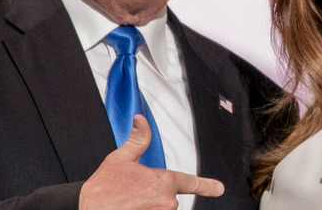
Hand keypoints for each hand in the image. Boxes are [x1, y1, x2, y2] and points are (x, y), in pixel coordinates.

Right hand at [78, 115, 223, 209]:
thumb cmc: (102, 189)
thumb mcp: (120, 158)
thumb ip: (138, 140)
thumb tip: (142, 121)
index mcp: (162, 182)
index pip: (189, 182)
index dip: (206, 185)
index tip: (218, 188)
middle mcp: (166, 203)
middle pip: (168, 197)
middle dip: (153, 194)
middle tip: (131, 193)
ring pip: (161, 209)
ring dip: (148, 206)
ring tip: (128, 203)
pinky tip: (131, 208)